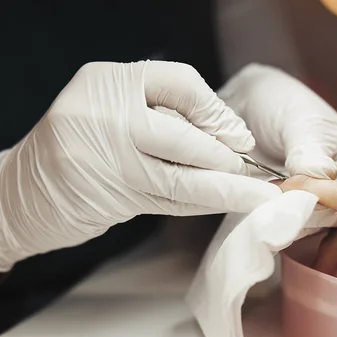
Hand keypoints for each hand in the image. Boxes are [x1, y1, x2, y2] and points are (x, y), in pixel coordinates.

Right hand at [0, 61, 280, 270]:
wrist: (20, 191)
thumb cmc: (78, 147)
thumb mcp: (112, 111)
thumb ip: (160, 114)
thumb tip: (229, 135)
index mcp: (109, 81)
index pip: (180, 82)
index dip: (216, 111)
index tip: (239, 136)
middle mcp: (106, 112)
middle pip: (185, 134)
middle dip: (225, 156)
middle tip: (253, 171)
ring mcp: (105, 156)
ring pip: (182, 175)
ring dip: (227, 189)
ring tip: (261, 197)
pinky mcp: (110, 196)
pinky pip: (171, 200)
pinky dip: (203, 203)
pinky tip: (228, 204)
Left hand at [218, 64, 336, 228]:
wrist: (249, 105)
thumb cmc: (284, 103)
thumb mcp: (302, 121)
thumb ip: (310, 151)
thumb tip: (324, 178)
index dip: (328, 202)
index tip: (295, 193)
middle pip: (333, 223)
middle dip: (303, 216)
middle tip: (272, 201)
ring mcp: (315, 208)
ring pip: (308, 232)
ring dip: (284, 222)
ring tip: (261, 206)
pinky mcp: (288, 215)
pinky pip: (285, 230)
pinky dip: (270, 224)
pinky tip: (256, 213)